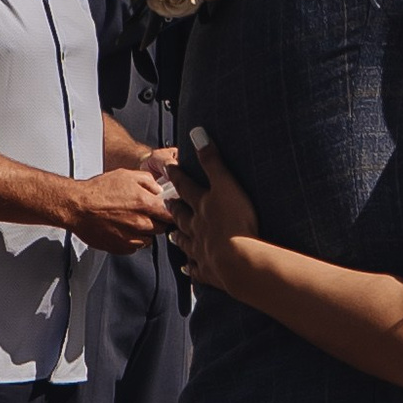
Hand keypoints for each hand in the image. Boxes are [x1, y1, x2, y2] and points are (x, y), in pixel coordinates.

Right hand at [59, 159, 175, 255]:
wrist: (77, 207)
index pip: (172, 214)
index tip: (168, 210)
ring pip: (149, 239)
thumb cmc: (98, 191)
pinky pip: (136, 247)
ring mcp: (132, 238)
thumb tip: (159, 189)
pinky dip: (133, 240)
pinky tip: (123, 229)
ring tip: (131, 221)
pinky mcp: (122, 248)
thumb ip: (148, 181)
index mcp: (145, 203)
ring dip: (145, 232)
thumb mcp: (126, 175)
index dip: (171, 212)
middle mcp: (141, 223)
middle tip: (146, 214)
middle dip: (157, 221)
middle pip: (162, 228)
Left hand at [169, 136, 258, 293]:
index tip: (168, 169)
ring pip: (186, 242)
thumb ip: (212, 160)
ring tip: (172, 236)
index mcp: (201, 205)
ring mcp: (201, 250)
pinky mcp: (208, 270)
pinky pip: (197, 269)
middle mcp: (196, 227)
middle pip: (182, 216)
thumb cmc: (233, 221)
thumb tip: (197, 132)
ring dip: (180, 238)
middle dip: (174, 209)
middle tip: (166, 204)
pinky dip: (191, 268)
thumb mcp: (225, 184)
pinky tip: (187, 269)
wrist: (237, 260)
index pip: (186, 187)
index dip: (177, 176)